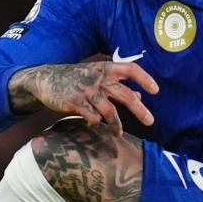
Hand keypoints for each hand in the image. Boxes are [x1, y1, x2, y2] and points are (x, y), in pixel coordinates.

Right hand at [9, 60, 159, 129]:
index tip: (156, 91)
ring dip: (117, 125)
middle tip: (151, 121)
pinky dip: (95, 123)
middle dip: (140, 110)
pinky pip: (93, 118)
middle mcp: (99, 78)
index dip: (145, 79)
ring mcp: (88, 92)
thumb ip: (117, 84)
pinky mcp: (76, 104)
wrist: (46, 79)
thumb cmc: (76, 78)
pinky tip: (93, 124)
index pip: (131, 69)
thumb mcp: (97, 76)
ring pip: (110, 112)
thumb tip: (139, 96)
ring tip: (118, 133)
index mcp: (106, 68)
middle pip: (126, 95)